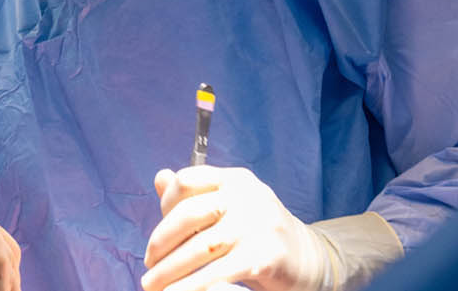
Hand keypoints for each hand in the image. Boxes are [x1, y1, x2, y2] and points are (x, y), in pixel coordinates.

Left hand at [141, 166, 328, 290]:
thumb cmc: (256, 233)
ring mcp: (259, 225)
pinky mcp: (267, 255)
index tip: (156, 234)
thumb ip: (194, 196)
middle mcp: (247, 196)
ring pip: (202, 247)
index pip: (187, 181)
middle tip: (148, 265)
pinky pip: (221, 272)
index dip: (164, 206)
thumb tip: (160, 178)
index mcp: (234, 180)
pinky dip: (195, 285)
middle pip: (190, 214)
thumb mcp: (229, 207)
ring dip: (172, 270)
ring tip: (154, 285)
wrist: (309, 258)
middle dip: (161, 243)